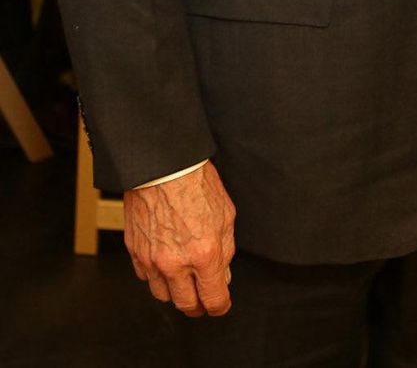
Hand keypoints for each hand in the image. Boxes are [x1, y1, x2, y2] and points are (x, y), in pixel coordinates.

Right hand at [123, 161, 235, 316]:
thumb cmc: (195, 183)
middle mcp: (176, 262)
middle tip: (203, 300)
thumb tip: (223, 274)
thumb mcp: (226, 214)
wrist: (163, 165)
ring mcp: (152, 259)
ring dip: (176, 293)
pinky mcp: (135, 251)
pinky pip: (145, 277)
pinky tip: (165, 265)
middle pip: (186, 304)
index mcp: (204, 254)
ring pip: (163, 295)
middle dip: (198, 306)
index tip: (221, 305)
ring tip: (184, 283)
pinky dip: (156, 277)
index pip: (213, 298)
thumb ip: (225, 250)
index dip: (220, 306)